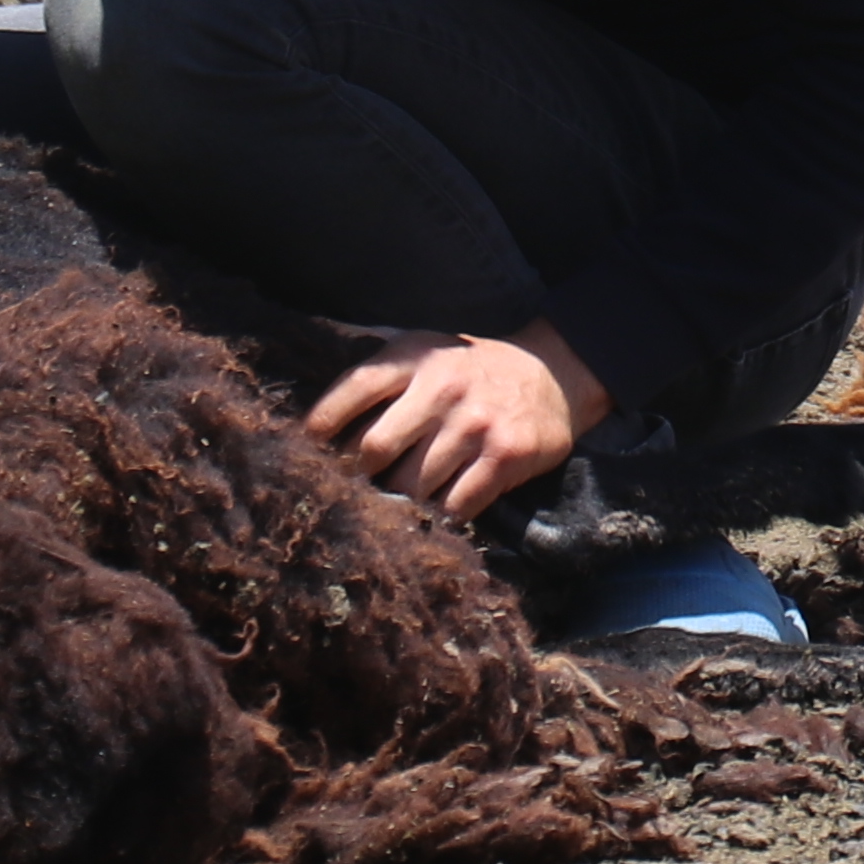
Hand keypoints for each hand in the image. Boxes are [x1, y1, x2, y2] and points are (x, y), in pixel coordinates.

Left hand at [312, 322, 597, 523]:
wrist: (555, 372)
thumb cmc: (471, 369)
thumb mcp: (426, 348)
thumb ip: (377, 362)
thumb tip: (315, 376)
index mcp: (415, 358)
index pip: (354, 388)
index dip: (323, 425)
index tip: (309, 452)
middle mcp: (442, 388)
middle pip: (375, 450)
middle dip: (360, 477)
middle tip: (357, 489)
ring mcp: (475, 424)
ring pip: (413, 485)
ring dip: (403, 500)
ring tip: (400, 503)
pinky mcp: (505, 456)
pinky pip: (456, 505)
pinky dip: (441, 515)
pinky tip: (438, 510)